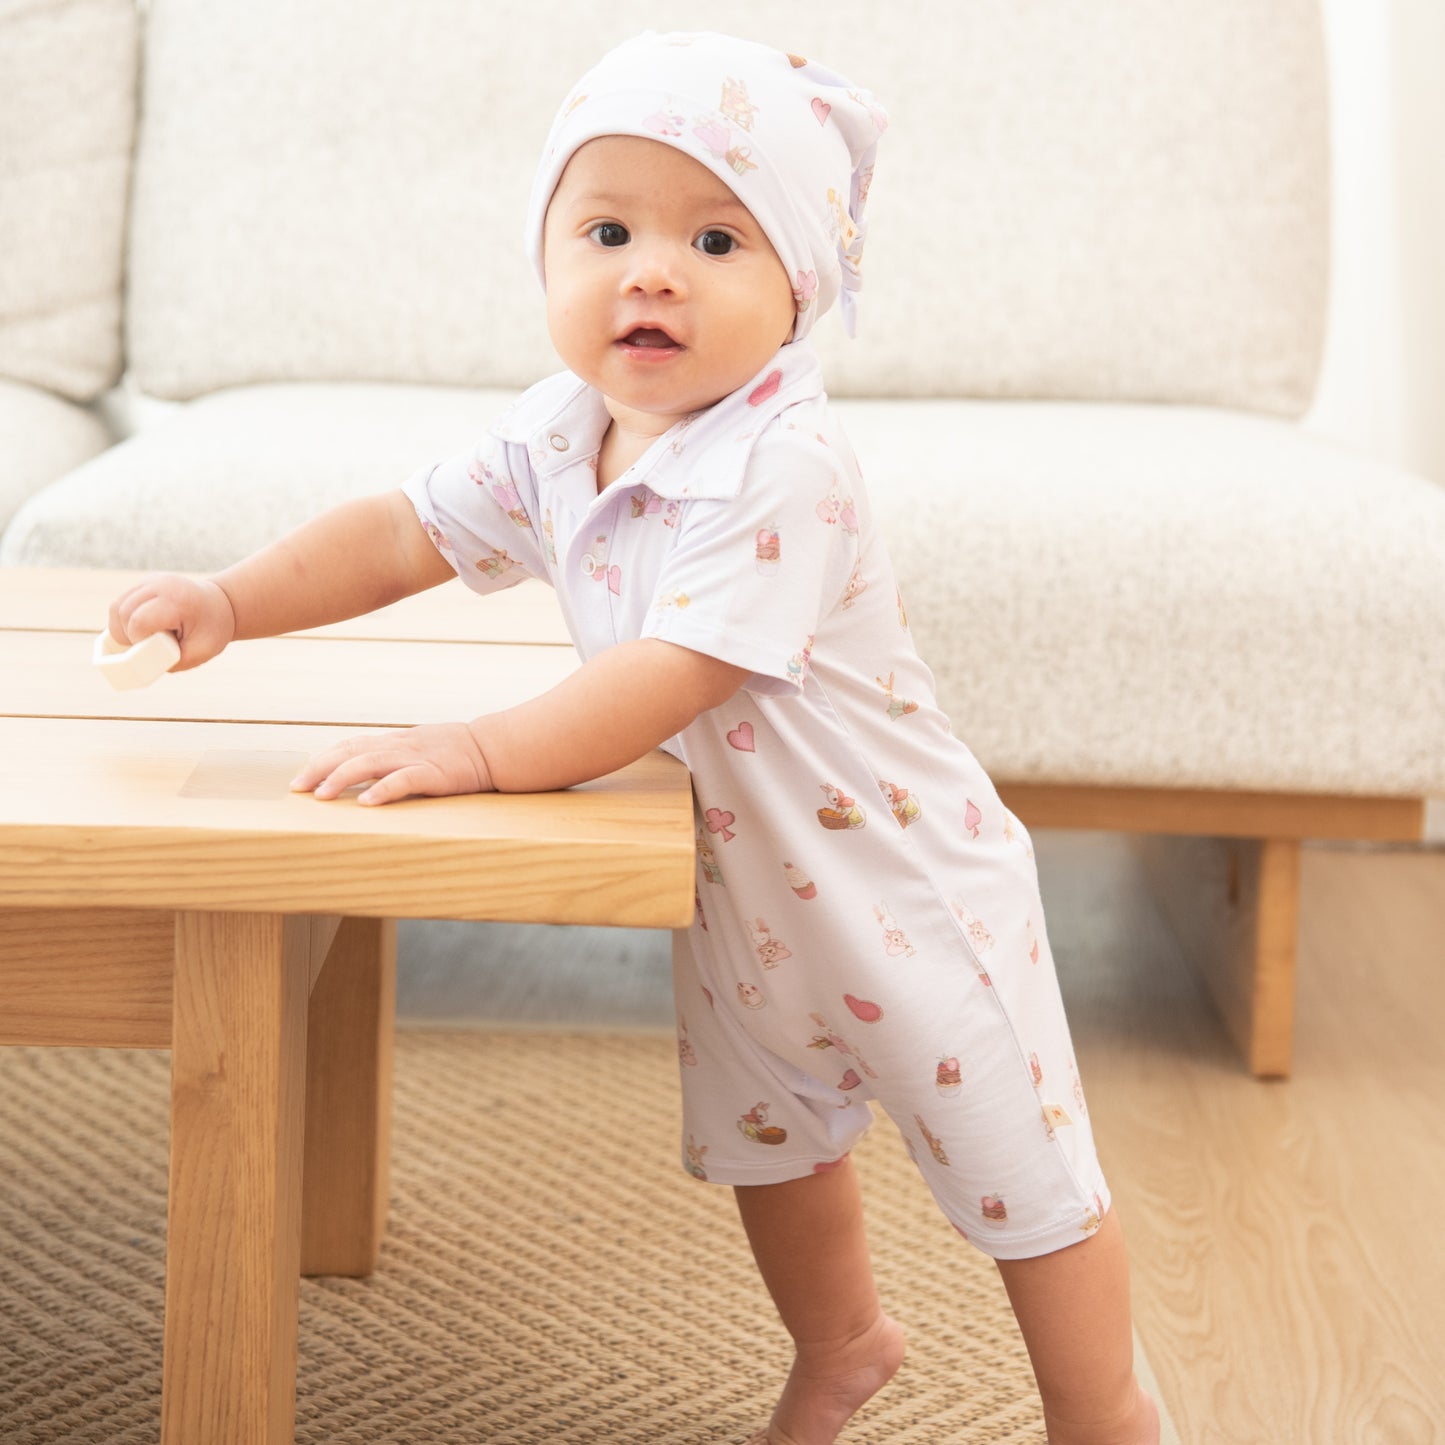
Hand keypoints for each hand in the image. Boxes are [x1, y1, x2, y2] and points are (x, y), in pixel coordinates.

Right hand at [108, 574, 235, 670]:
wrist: (221, 604)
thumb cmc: (212, 630)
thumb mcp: (202, 652)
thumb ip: (173, 662)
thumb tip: (139, 667)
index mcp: (177, 600)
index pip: (139, 621)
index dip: (139, 639)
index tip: (154, 645)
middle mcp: (160, 584)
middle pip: (122, 612)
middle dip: (127, 635)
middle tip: (148, 644)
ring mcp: (150, 580)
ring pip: (116, 607)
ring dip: (121, 628)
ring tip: (144, 637)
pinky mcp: (143, 583)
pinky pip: (120, 603)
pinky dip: (123, 619)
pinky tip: (140, 627)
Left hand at [291, 722, 495, 805]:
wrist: (493, 748)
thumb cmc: (457, 753)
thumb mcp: (420, 749)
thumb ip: (394, 759)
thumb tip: (364, 778)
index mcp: (394, 742)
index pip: (349, 746)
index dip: (322, 760)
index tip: (300, 778)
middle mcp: (399, 746)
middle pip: (350, 752)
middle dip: (320, 769)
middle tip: (298, 788)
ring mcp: (416, 758)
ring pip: (370, 763)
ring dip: (342, 779)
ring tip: (323, 796)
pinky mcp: (434, 773)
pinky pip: (404, 780)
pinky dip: (383, 790)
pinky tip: (366, 803)